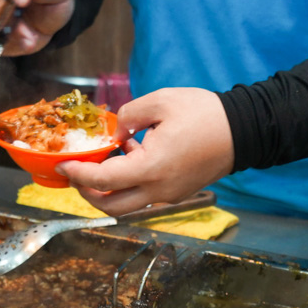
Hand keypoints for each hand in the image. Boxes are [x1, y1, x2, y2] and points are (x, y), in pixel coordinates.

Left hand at [55, 88, 234, 213]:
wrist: (244, 131)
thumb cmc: (205, 114)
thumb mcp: (160, 101)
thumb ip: (128, 116)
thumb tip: (115, 133)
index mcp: (150, 168)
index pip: (101, 181)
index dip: (77, 174)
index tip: (63, 165)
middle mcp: (158, 189)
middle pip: (111, 206)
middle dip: (87, 193)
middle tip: (76, 172)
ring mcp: (169, 195)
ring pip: (127, 203)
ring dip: (110, 188)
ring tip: (109, 156)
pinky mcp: (177, 192)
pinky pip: (145, 194)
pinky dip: (130, 181)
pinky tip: (134, 154)